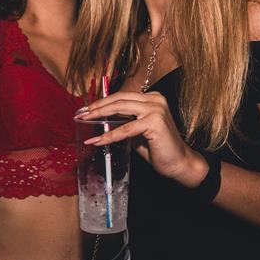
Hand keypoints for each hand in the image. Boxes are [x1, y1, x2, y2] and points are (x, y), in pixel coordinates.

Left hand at [78, 91, 208, 186]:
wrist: (178, 163)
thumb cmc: (158, 148)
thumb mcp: (137, 131)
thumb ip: (123, 121)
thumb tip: (101, 119)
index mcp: (151, 98)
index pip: (122, 96)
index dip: (102, 102)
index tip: (86, 109)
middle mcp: (155, 99)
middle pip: (119, 99)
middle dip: (97, 106)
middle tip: (80, 113)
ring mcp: (156, 109)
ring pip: (120, 108)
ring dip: (99, 115)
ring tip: (85, 121)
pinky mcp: (154, 122)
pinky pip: (125, 128)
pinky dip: (109, 135)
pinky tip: (98, 140)